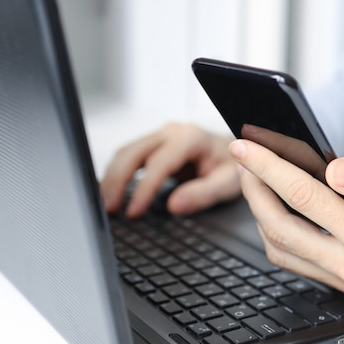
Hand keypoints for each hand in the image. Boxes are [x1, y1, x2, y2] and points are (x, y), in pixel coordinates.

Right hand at [100, 123, 238, 216]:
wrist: (238, 150)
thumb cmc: (233, 165)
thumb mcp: (228, 182)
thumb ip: (204, 193)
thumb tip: (175, 205)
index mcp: (191, 138)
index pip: (159, 162)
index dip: (144, 188)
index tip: (133, 212)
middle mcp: (172, 132)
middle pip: (133, 152)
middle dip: (116, 181)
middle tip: (108, 209)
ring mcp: (161, 136)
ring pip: (126, 152)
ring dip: (112, 178)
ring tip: (105, 205)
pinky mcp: (154, 145)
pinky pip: (129, 156)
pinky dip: (117, 175)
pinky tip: (110, 193)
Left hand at [229, 139, 343, 295]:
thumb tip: (334, 167)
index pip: (303, 196)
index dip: (268, 167)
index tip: (246, 147)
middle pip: (279, 227)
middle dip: (253, 191)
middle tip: (243, 161)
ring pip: (280, 249)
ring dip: (260, 214)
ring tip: (255, 181)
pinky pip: (295, 261)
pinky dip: (277, 234)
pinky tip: (277, 210)